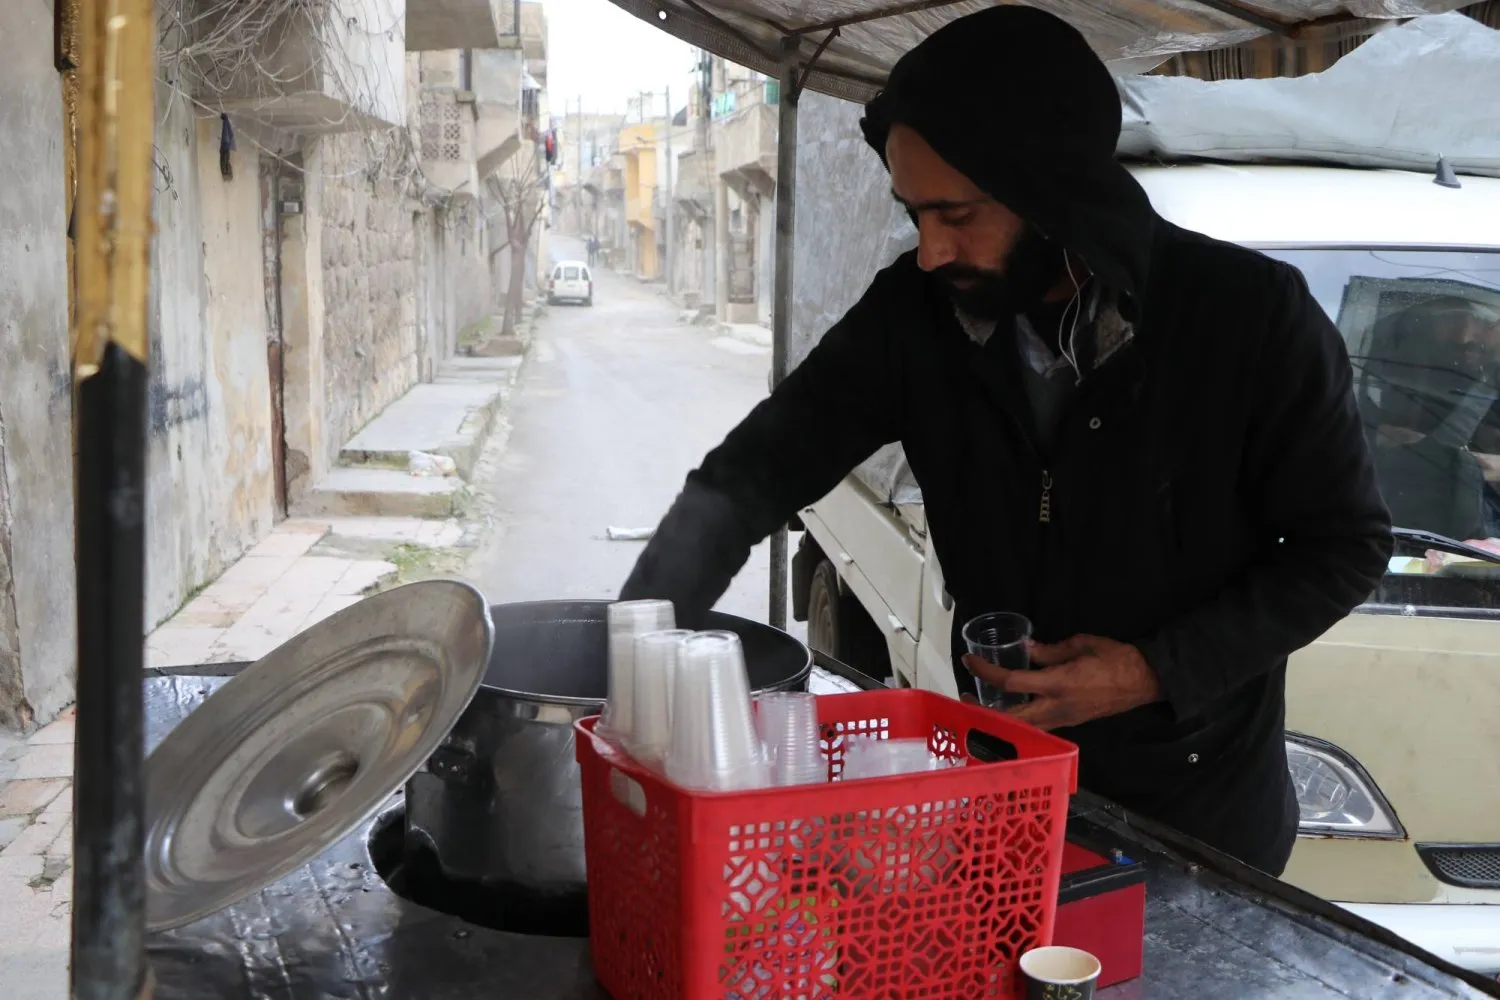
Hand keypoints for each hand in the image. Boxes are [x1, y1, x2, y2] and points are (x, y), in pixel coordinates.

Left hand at [963, 634, 1162, 730]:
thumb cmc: (1116, 658)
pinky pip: (1038, 726)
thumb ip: (1050, 650)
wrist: (1146, 681)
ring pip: (1023, 727)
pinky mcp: (1070, 723)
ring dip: (999, 719)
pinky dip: (1018, 720)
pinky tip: (1010, 709)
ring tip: (982, 705)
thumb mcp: (1081, 645)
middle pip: (1010, 718)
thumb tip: (1025, 649)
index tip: (968, 661)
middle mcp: (1057, 707)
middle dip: (983, 711)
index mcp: (1058, 684)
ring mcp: (1064, 719)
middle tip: (964, 698)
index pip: (1011, 682)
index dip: (985, 672)